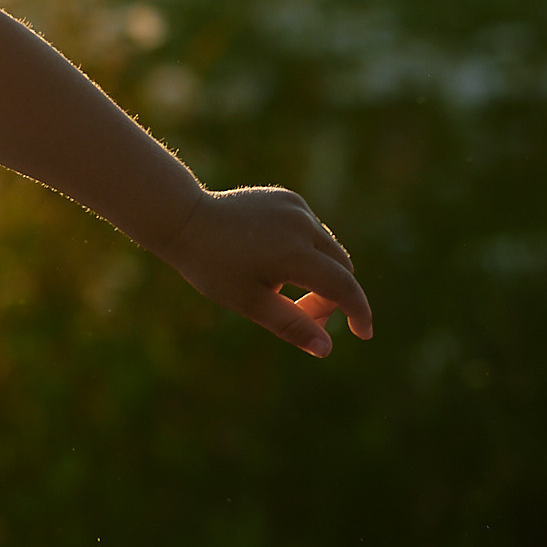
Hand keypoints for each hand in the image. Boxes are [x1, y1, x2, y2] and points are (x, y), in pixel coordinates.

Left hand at [152, 186, 373, 356]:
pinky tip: (273, 258)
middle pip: (341, 268)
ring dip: (319, 273)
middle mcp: (302, 224)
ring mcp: (295, 207)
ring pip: (328, 248)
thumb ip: (290, 325)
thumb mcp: (248, 301)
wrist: (183, 219)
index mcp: (295, 253)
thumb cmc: (211, 265)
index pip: (344, 287)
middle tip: (303, 314)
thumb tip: (327, 349)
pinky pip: (311, 230)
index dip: (358, 313)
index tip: (362, 334)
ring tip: (278, 287)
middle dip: (331, 296)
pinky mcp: (286, 197)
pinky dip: (306, 250)